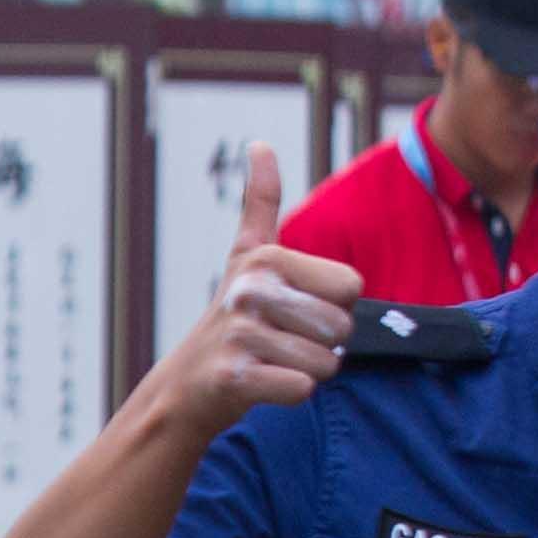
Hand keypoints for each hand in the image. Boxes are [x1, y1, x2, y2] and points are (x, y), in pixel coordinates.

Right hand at [152, 146, 354, 432]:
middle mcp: (250, 290)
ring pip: (325, 363)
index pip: (351, 286)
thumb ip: (259, 202)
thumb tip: (260, 144)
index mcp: (266, 258)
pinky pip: (302, 389)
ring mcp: (240, 334)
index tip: (296, 309)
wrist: (186, 386)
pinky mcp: (234, 378)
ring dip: (308, 371)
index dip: (333, 305)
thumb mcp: (245, 255)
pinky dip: (291, 393)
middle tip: (283, 342)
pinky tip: (263, 384)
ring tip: (272, 362)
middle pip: (341, 327)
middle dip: (323, 344)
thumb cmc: (232, 317)